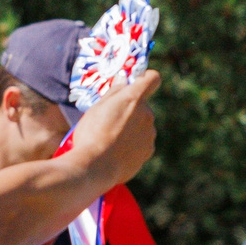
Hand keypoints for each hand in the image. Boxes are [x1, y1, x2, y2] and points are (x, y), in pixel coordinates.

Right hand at [65, 68, 159, 192]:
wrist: (96, 167)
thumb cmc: (92, 133)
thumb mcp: (98, 107)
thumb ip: (115, 92)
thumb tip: (124, 79)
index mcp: (134, 98)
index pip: (153, 78)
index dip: (145, 79)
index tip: (134, 84)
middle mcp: (147, 114)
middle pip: (142, 105)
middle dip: (130, 109)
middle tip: (110, 119)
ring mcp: (150, 134)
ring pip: (142, 124)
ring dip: (131, 127)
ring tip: (111, 137)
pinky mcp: (148, 151)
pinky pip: (142, 142)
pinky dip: (133, 144)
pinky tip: (116, 150)